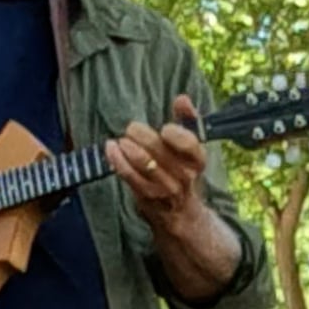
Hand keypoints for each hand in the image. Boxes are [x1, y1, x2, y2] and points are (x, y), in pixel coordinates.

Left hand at [109, 98, 216, 223]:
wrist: (179, 210)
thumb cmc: (181, 168)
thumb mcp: (189, 146)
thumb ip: (187, 119)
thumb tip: (182, 98)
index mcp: (197, 160)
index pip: (191, 146)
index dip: (178, 136)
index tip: (166, 129)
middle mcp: (184, 176)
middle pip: (162, 153)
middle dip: (144, 137)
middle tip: (132, 128)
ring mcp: (164, 188)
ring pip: (144, 165)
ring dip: (129, 149)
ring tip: (122, 139)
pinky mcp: (146, 196)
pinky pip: (129, 176)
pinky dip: (117, 160)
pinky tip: (110, 148)